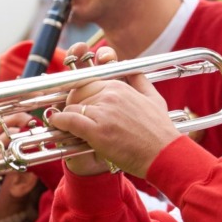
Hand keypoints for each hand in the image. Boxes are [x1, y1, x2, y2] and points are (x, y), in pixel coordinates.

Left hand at [49, 44, 180, 178]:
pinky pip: (70, 120)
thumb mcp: (154, 98)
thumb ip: (139, 80)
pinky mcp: (97, 131)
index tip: (77, 102)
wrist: (164, 154)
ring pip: (72, 107)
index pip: (88, 83)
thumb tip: (129, 67)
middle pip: (77, 94)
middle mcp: (110, 95)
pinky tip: (57, 123)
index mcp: (120, 86)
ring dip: (66, 115)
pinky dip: (60, 121)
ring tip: (64, 122)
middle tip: (71, 115)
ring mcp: (103, 112)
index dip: (81, 94)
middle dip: (73, 104)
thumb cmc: (160, 130)